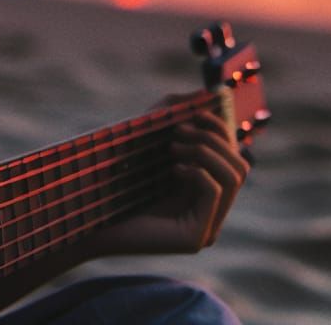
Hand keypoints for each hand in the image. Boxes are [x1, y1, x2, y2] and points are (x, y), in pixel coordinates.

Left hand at [91, 108, 248, 256]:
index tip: (194, 113)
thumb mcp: (147, 140)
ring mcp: (207, 228)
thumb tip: (202, 92)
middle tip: (179, 131)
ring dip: (205, 152)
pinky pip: (214, 192)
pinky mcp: (195, 238)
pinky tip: (172, 169)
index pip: (234, 156)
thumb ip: (171, 115)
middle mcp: (211, 211)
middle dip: (213, 139)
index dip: (220, 129)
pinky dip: (196, 170)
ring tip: (172, 148)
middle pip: (241, 166)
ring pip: (234, 178)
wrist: (90, 216)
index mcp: (204, 190)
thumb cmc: (114, 177)